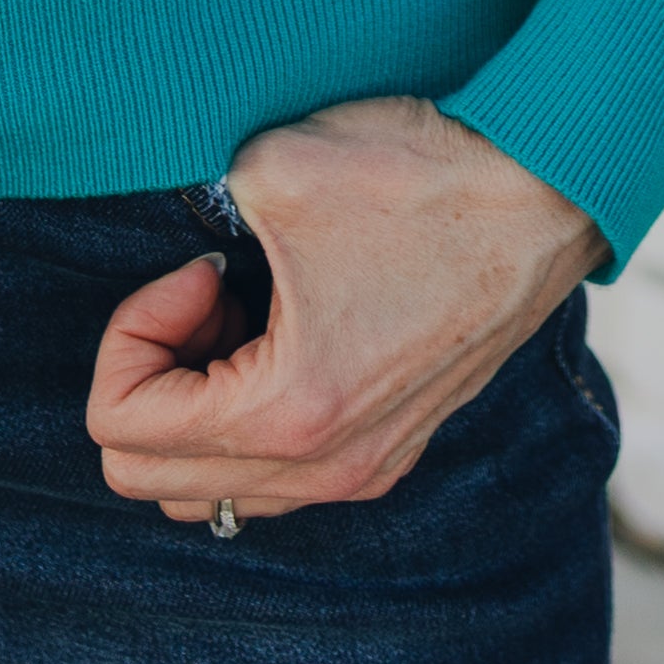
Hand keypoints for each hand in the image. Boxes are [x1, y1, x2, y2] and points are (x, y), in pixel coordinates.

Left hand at [86, 94, 601, 525]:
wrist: (542, 193)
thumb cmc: (413, 176)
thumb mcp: (268, 171)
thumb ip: (186, 212)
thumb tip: (164, 232)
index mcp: (289, 413)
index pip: (121, 429)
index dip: (131, 332)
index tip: (200, 267)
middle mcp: (327, 467)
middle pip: (150, 482)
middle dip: (153, 379)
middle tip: (209, 296)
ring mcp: (365, 469)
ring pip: (211, 492)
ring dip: (199, 405)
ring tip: (242, 315)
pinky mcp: (391, 451)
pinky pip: (274, 478)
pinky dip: (248, 416)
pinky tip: (284, 329)